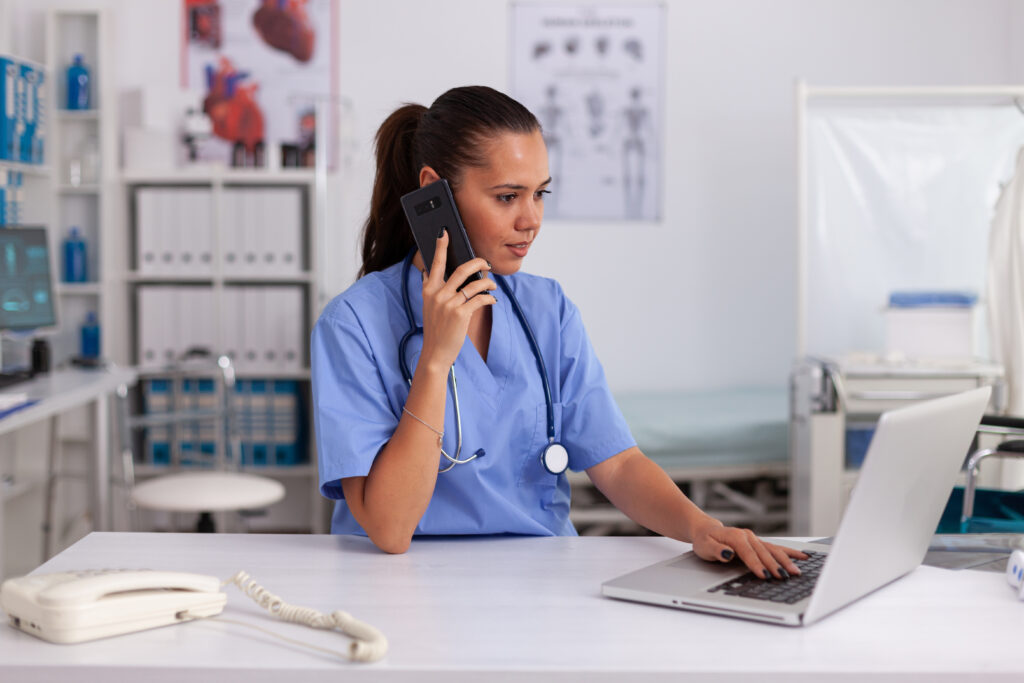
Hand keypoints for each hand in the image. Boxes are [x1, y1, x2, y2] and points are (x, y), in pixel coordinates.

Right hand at [418, 229, 496, 370]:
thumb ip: (430, 288)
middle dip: (478, 263)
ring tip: (492, 286)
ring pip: (474, 284)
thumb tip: (428, 271)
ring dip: (487, 283)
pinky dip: (488, 298)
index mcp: (428, 290)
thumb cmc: (436, 328)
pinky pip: (480, 299)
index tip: (444, 232)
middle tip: (487, 263)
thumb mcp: (428, 306)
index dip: (440, 247)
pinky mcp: (460, 314)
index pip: (435, 264)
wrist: (436, 352)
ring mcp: (449, 304)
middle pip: (461, 269)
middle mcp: (437, 294)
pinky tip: (492, 300)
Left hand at [690, 518, 807, 579]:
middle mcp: (748, 536)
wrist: (706, 530)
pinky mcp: (759, 543)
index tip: (765, 575)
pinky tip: (803, 557)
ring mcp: (755, 539)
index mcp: (736, 537)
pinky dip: (790, 553)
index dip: (757, 565)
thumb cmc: (705, 540)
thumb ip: (716, 550)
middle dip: (775, 565)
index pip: (749, 554)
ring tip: (797, 572)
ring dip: (786, 561)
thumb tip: (728, 553)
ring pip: (773, 550)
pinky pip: (776, 548)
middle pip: (764, 553)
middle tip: (785, 577)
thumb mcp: (704, 546)